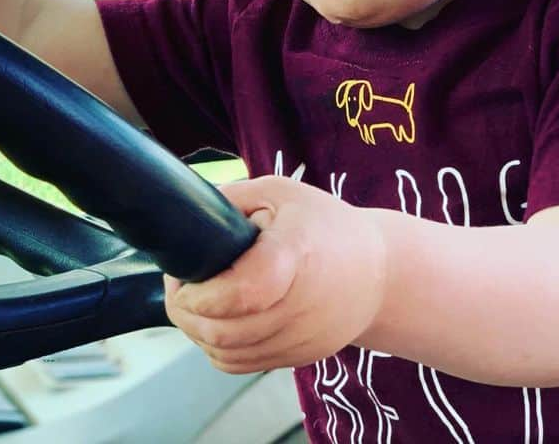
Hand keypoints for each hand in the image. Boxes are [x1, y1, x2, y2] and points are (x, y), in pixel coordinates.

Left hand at [163, 175, 385, 372]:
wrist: (379, 273)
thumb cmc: (326, 226)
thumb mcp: (280, 193)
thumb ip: (232, 200)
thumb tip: (189, 215)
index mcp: (295, 255)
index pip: (243, 291)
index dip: (202, 293)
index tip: (183, 276)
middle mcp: (299, 306)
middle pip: (224, 331)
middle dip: (185, 312)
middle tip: (179, 286)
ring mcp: (300, 340)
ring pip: (226, 354)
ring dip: (196, 332)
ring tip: (194, 303)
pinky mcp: (297, 359)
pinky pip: (240, 365)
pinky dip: (217, 349)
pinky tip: (215, 323)